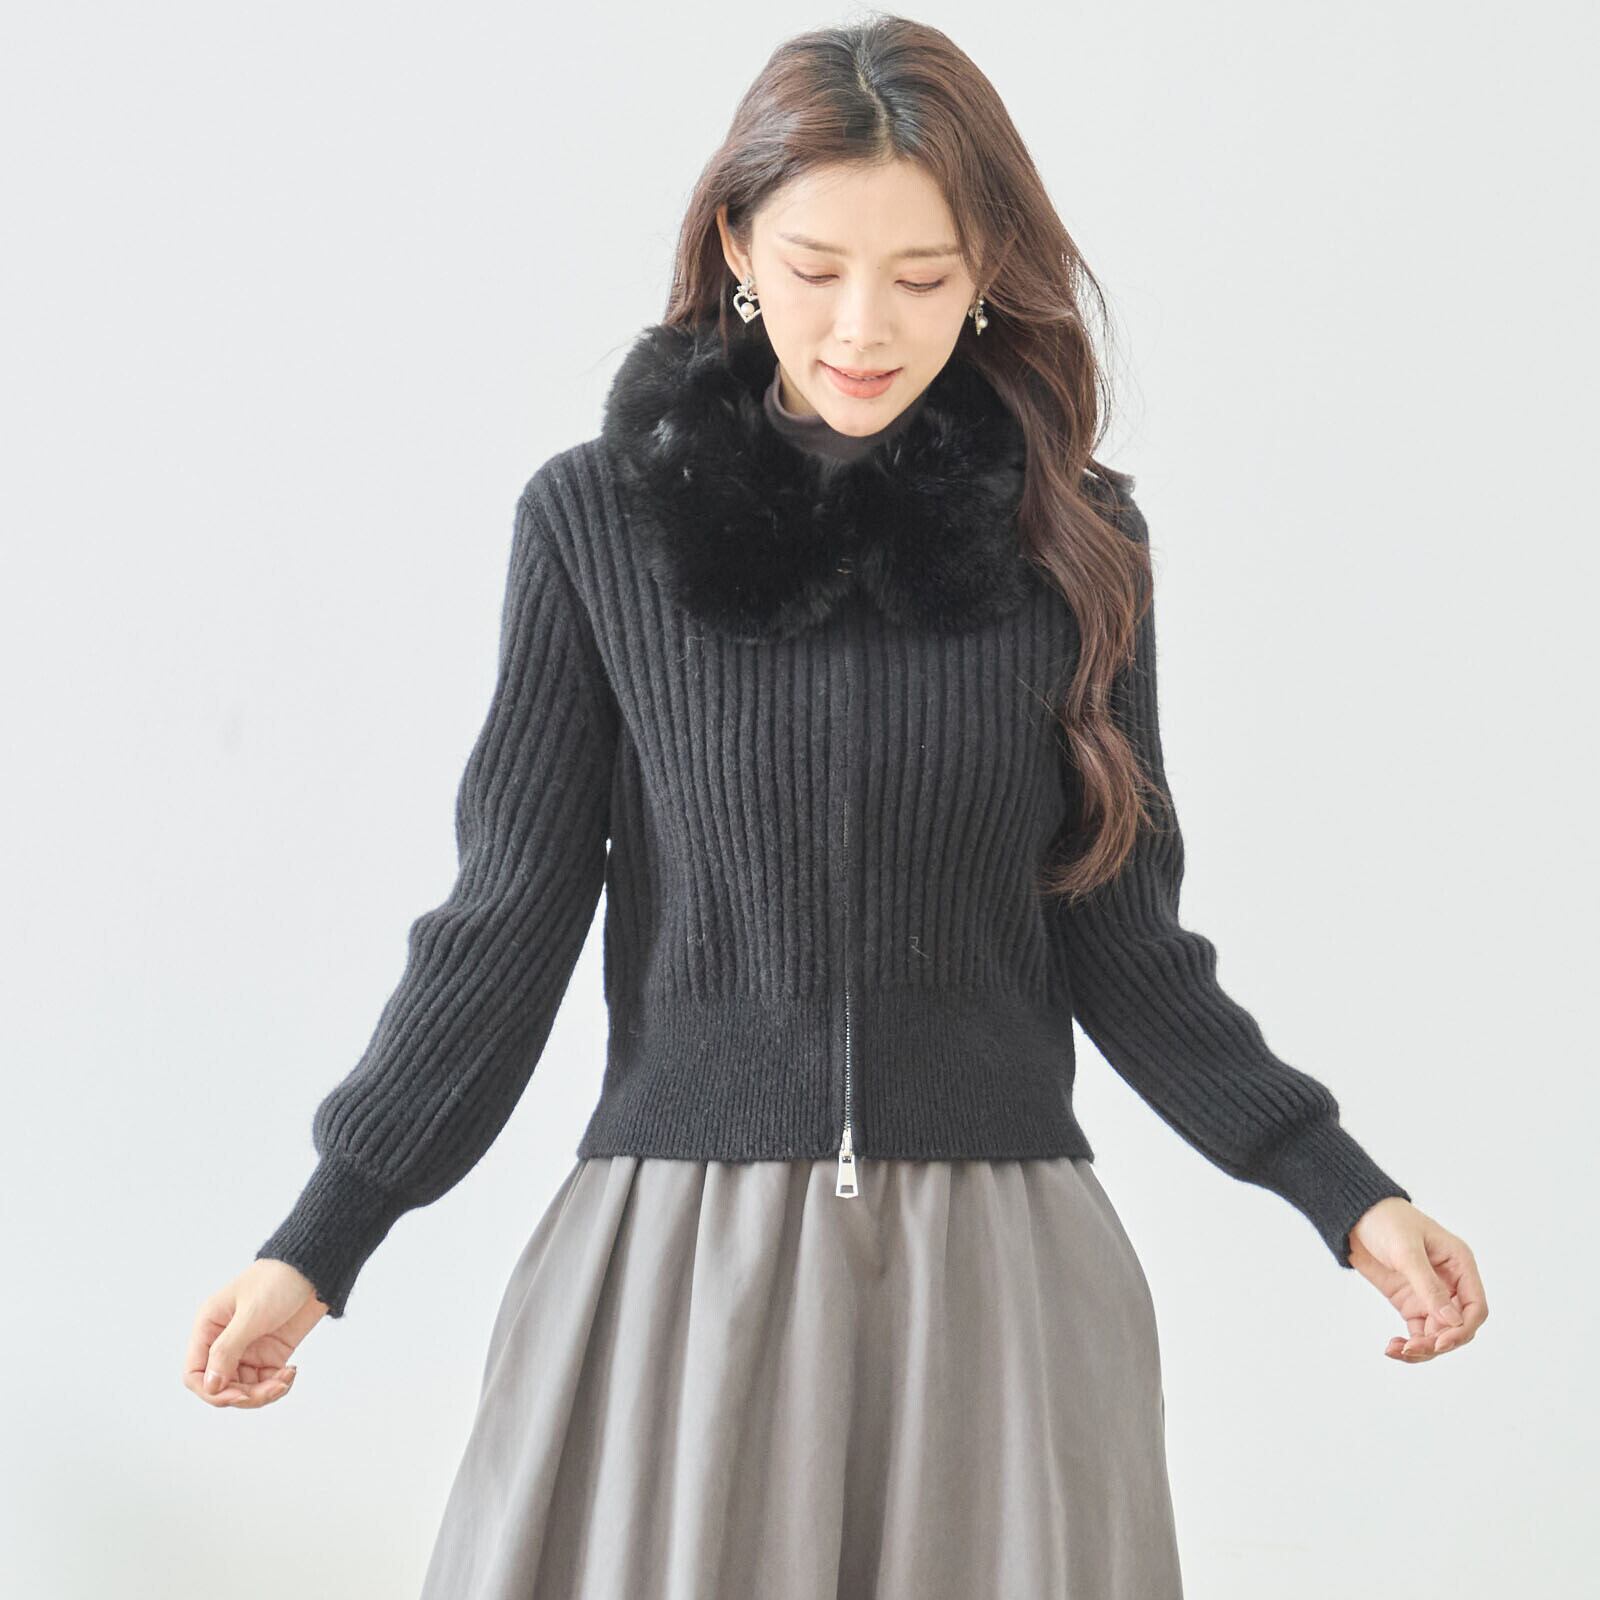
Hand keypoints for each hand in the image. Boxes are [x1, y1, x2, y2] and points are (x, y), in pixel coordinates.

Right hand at [183, 1259, 328, 1407]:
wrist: (316, 1268)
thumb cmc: (279, 1280)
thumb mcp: (252, 1314)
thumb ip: (227, 1350)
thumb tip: (210, 1386)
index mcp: (209, 1326)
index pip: (195, 1373)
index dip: (211, 1391)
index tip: (237, 1396)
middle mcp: (224, 1341)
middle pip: (221, 1386)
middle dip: (245, 1395)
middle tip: (272, 1388)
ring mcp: (248, 1349)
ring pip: (244, 1389)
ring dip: (264, 1392)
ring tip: (286, 1379)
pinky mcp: (270, 1353)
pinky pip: (265, 1382)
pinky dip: (277, 1384)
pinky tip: (291, 1373)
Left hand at [1347, 1196, 1486, 1361]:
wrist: (1354, 1216)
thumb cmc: (1385, 1221)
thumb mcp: (1406, 1251)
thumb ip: (1428, 1285)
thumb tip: (1453, 1321)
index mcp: (1460, 1265)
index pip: (1475, 1307)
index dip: (1462, 1329)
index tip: (1440, 1343)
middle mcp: (1450, 1284)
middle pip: (1457, 1327)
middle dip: (1439, 1343)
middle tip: (1411, 1349)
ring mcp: (1430, 1296)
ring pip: (1438, 1335)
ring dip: (1422, 1348)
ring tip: (1397, 1350)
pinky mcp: (1410, 1303)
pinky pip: (1418, 1333)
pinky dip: (1409, 1345)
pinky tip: (1393, 1348)